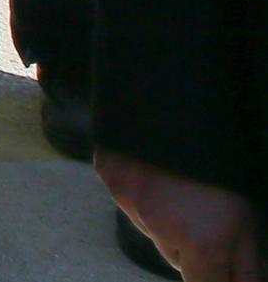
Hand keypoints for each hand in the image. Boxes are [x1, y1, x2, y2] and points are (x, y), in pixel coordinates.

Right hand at [99, 149, 262, 280]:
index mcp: (203, 241)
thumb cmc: (225, 157)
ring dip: (166, 218)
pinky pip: (127, 199)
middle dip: (191, 246)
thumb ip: (244, 263)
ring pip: (151, 228)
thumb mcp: (249, 216)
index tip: (217, 269)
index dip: (213, 277)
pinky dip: (142, 191)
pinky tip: (157, 170)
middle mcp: (161, 227)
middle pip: (175, 258)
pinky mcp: (109, 176)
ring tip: (183, 185)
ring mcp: (130, 202)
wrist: (180, 95)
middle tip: (207, 212)